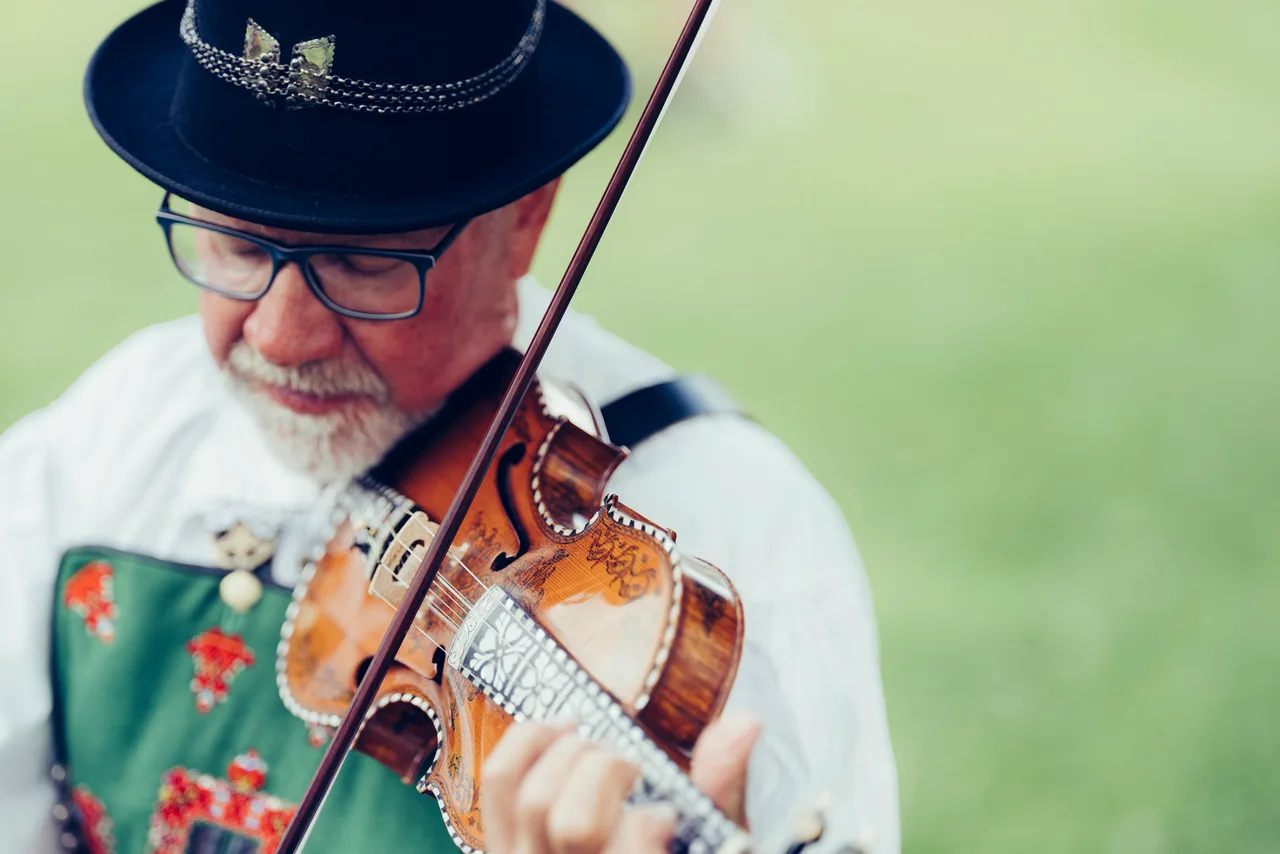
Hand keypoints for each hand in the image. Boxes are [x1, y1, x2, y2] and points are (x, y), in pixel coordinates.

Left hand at [481, 711, 761, 853]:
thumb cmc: (679, 851)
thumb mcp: (713, 836)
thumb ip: (722, 785)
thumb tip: (746, 722)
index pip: (627, 851)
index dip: (646, 825)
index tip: (665, 813)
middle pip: (570, 822)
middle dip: (608, 773)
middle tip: (633, 770)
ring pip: (530, 798)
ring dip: (571, 754)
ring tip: (600, 749)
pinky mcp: (502, 846)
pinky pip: (498, 782)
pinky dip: (529, 741)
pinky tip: (563, 730)